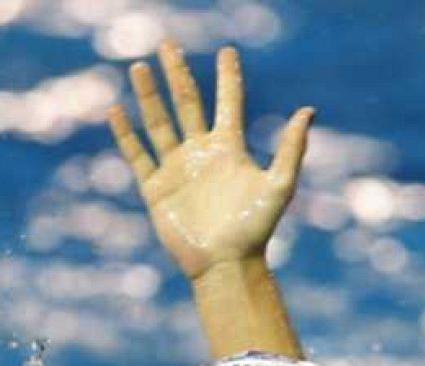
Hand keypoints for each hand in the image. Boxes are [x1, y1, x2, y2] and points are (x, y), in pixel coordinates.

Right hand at [108, 42, 312, 279]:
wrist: (225, 264)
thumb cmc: (255, 228)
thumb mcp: (279, 185)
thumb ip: (292, 148)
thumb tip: (308, 109)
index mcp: (230, 149)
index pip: (227, 103)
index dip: (227, 78)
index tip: (227, 51)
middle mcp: (202, 153)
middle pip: (186, 102)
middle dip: (177, 73)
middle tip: (167, 43)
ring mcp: (177, 169)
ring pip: (158, 122)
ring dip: (148, 94)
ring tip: (139, 66)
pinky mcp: (156, 189)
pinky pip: (137, 156)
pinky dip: (126, 134)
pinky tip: (116, 110)